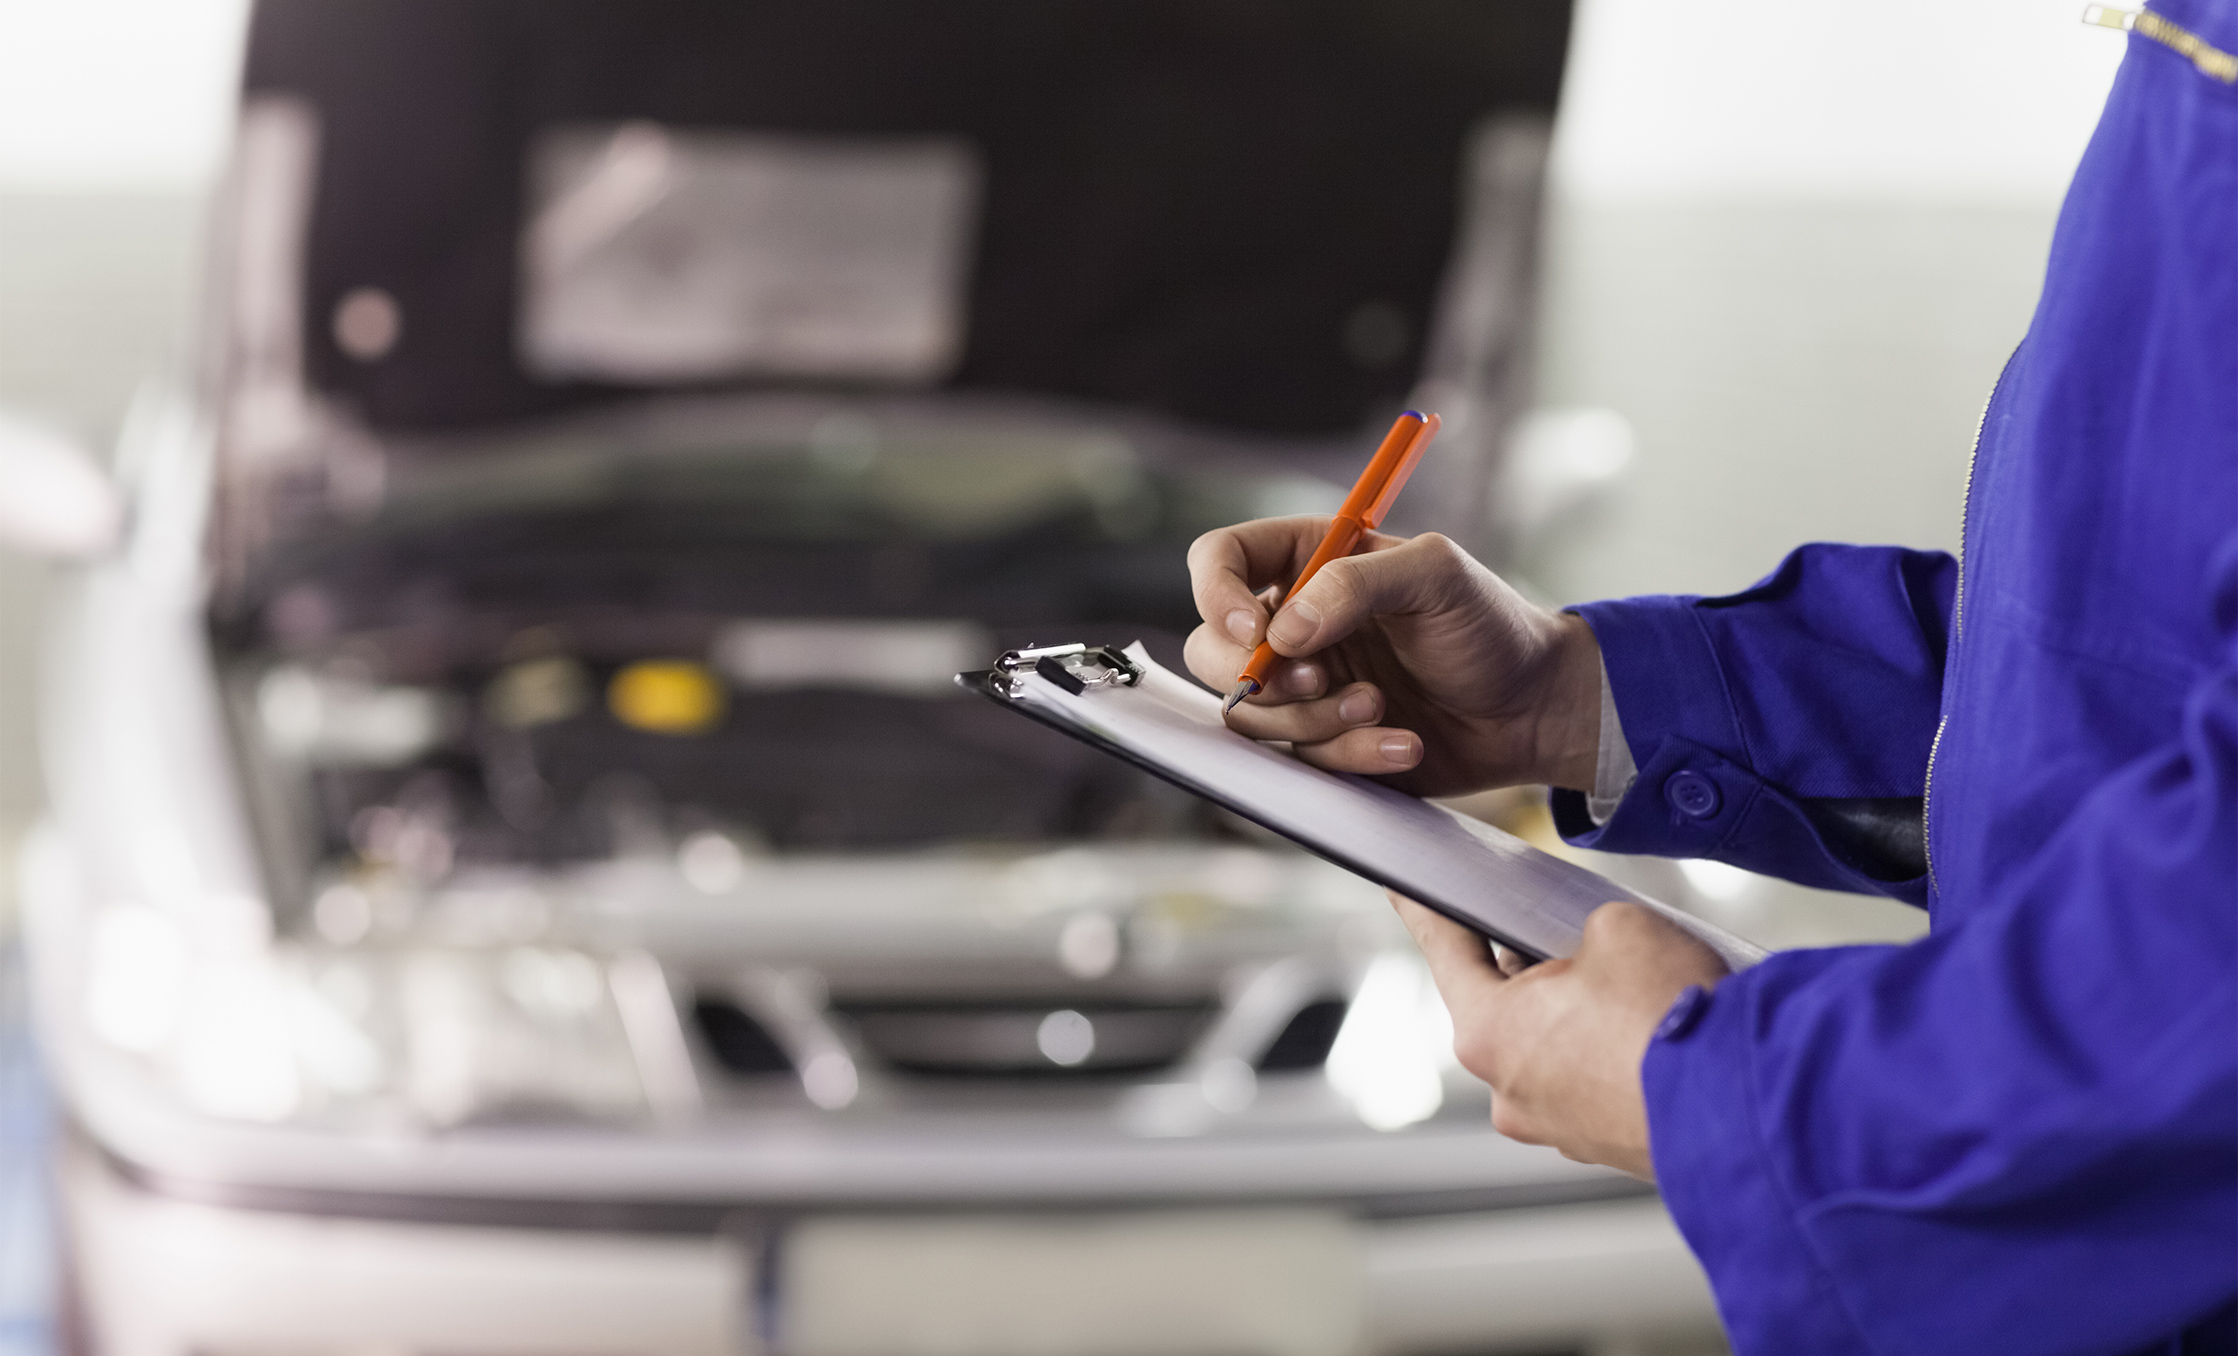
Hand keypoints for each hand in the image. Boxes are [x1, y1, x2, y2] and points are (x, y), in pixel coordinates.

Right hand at [1184, 518, 1602, 796]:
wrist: (1533, 709)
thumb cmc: (1490, 626)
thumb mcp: (1437, 577)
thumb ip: (1355, 584)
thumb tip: (1282, 631)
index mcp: (1310, 562)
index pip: (1220, 560)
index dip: (1216, 594)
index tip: (1254, 632)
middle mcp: (1295, 624)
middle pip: (1211, 650)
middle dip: (1260, 678)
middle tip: (1317, 680)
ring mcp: (1305, 687)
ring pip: (1251, 717)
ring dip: (1313, 721)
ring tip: (1381, 707)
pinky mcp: (1323, 743)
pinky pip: (1301, 762)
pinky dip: (1352, 756)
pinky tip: (1404, 743)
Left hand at [1389, 893, 1728, 1178]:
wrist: (1748, 1109)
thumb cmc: (1672, 1019)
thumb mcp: (1618, 926)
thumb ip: (1583, 930)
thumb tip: (1595, 954)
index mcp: (1488, 1032)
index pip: (1446, 951)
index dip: (1426, 911)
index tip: (1402, 891)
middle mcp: (1510, 1090)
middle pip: (1505, 1004)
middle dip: (1534, 964)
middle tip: (1569, 931)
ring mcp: (1558, 1127)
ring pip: (1554, 1046)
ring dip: (1582, 1013)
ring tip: (1635, 983)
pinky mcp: (1606, 1145)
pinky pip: (1595, 1080)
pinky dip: (1615, 1052)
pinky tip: (1653, 1026)